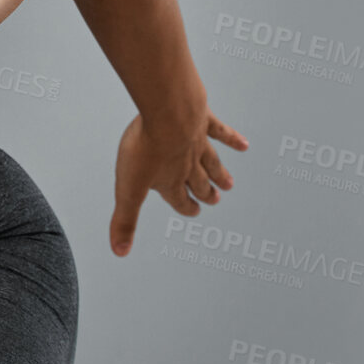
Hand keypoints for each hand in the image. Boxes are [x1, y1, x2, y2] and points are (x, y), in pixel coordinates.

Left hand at [109, 109, 248, 255]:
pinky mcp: (202, 119)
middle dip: (205, 192)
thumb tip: (119, 252)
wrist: (166, 112)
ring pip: (210, 161)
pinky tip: (243, 144)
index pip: (178, 199)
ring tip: (228, 183)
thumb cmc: (146, 147)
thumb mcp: (128, 188)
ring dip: (219, 173)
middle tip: (215, 199)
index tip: (194, 211)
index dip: (185, 207)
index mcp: (169, 180)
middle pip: (197, 182)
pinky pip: (219, 131)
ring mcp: (197, 142)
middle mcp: (186, 164)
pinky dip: (232, 138)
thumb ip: (125, 219)